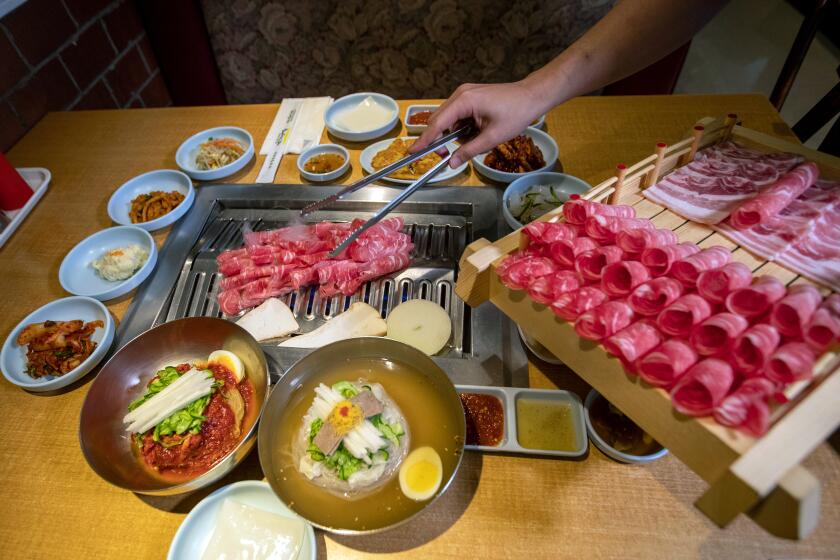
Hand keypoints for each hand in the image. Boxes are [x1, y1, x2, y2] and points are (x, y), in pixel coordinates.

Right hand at [410, 81, 546, 167]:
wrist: (531, 96)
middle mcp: (460, 94)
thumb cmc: (516, 113)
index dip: (425, 140)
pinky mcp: (470, 97)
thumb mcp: (492, 137)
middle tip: (446, 156)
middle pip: (439, 120)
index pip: (437, 123)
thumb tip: (452, 163)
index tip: (412, 152)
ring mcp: (465, 94)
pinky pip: (457, 115)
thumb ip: (469, 150)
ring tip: (474, 140)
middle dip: (440, 139)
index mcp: (464, 101)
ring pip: (448, 119)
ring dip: (454, 134)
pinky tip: (476, 132)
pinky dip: (461, 127)